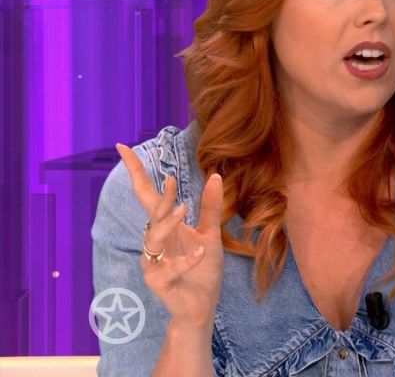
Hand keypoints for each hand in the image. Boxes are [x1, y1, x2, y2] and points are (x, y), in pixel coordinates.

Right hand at [117, 144, 224, 330]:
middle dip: (158, 197)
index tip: (123, 147)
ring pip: (153, 239)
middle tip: (171, 180)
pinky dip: (186, 259)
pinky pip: (168, 268)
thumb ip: (211, 208)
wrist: (202, 304)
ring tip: (183, 210)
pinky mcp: (159, 282)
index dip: (135, 172)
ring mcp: (154, 262)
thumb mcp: (211, 234)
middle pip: (151, 214)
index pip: (147, 195)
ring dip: (167, 224)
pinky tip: (201, 251)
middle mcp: (156, 241)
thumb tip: (216, 175)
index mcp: (166, 226)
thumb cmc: (203, 269)